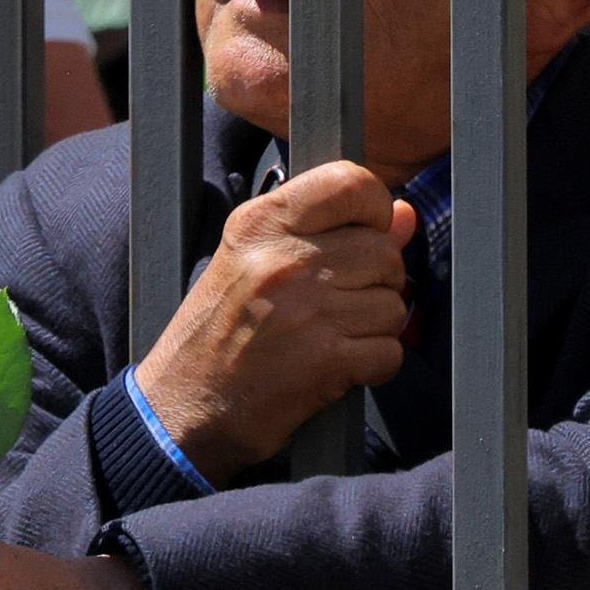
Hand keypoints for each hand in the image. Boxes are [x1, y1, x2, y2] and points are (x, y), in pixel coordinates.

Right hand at [136, 161, 415, 485]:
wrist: (184, 406)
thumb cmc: (218, 331)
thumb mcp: (252, 260)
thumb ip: (330, 230)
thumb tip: (405, 213)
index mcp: (260, 224)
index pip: (349, 183)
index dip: (374, 207)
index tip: (365, 230)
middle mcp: (284, 260)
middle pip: (383, 250)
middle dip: (376, 279)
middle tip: (341, 299)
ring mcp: (308, 312)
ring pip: (392, 303)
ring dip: (375, 325)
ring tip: (332, 332)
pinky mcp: (326, 362)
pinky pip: (390, 351)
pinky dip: (373, 363)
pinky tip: (337, 364)